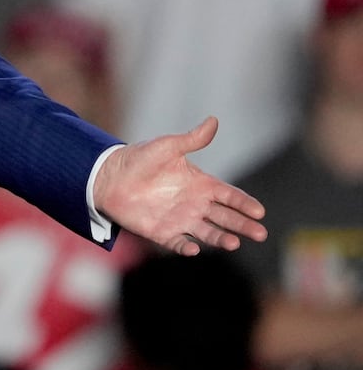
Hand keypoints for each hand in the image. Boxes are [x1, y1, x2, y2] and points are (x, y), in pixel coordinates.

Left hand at [91, 116, 266, 254]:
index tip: (259, 211)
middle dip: (243, 225)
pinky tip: (193, 248)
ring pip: (208, 233)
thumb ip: (192, 139)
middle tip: (260, 233)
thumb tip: (213, 120)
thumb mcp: (167, 146)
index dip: (244, 203)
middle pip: (226, 218)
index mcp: (201, 184)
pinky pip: (178, 242)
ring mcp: (180, 220)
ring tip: (234, 243)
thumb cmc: (139, 158)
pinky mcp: (162, 232)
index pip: (230, 195)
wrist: (109, 176)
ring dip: (221, 239)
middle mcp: (195, 204)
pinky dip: (186, 246)